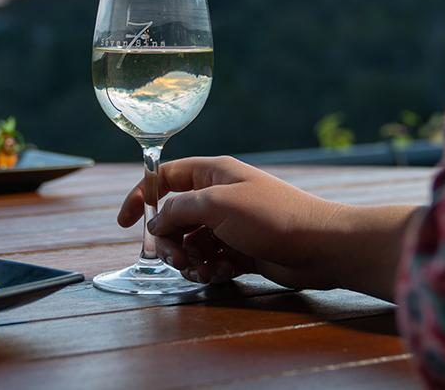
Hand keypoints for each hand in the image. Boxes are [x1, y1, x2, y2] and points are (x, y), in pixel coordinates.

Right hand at [118, 156, 419, 298]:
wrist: (321, 246)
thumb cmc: (271, 215)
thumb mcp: (217, 203)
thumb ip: (179, 209)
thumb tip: (155, 222)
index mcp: (212, 172)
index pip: (164, 179)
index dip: (141, 197)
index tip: (123, 221)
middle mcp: (218, 196)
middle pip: (173, 216)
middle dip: (167, 239)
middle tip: (173, 258)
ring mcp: (229, 224)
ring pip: (189, 241)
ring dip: (188, 257)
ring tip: (200, 268)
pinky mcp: (240, 250)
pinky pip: (209, 259)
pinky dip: (208, 268)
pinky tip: (219, 273)